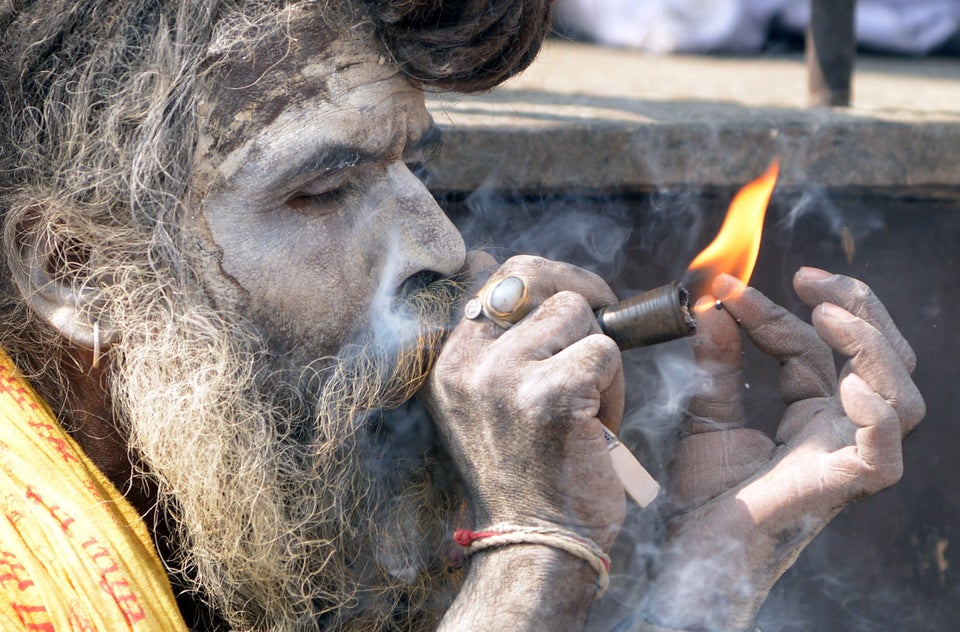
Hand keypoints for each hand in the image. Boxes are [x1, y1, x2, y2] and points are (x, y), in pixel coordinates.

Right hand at [421, 254, 626, 548]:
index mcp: (449, 363)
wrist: (535, 546)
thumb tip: (500, 264)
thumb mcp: (488, 402)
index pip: (491, 275)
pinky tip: (597, 427)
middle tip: (605, 316)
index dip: (540, 277)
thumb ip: (495, 343)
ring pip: (575, 310)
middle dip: (578, 287)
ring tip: (587, 404)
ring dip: (597, 353)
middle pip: (530, 273)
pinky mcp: (547, 396)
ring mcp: (501, 379)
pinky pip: (605, 350)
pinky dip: (616, 387)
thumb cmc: (527, 473)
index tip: (572, 302)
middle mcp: (464, 365)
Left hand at [644, 267, 924, 630]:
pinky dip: (875, 414)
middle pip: (881, 357)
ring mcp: (849, 456)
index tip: (729, 290)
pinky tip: (844, 388)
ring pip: (901, 394)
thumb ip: (716, 363)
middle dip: (855, 307)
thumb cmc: (705, 493)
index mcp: (812, 411)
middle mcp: (841, 429)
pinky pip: (885, 451)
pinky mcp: (848, 486)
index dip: (778, 312)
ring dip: (870, 347)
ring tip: (827, 317)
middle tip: (811, 279)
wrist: (695, 549)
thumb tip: (712, 307)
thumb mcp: (707, 412)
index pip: (814, 347)